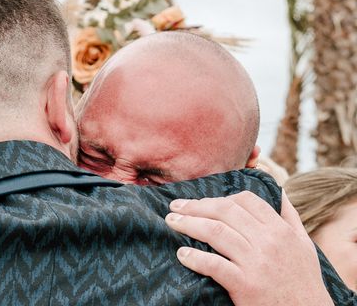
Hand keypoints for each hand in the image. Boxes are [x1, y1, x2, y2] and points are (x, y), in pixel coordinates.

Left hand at [164, 191, 332, 305]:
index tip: (201, 202)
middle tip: (175, 206)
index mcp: (280, 229)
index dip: (219, 197)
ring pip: (215, 232)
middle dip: (195, 206)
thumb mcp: (304, 244)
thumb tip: (278, 190)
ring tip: (171, 222)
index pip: (245, 200)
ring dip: (187, 224)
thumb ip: (289, 216)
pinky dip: (195, 257)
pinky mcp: (245, 285)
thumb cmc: (303, 280)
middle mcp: (268, 242)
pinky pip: (214, 265)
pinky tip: (182, 254)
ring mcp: (256, 263)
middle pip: (224, 211)